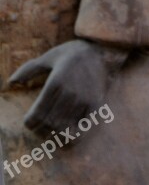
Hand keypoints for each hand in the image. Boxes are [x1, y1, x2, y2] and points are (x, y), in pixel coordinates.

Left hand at [9, 39, 128, 134]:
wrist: (102, 49)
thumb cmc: (72, 53)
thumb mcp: (49, 57)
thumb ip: (29, 69)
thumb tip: (11, 82)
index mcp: (55, 82)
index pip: (37, 114)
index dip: (30, 123)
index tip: (30, 122)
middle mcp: (69, 93)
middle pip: (49, 123)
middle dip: (41, 131)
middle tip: (40, 129)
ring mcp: (83, 99)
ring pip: (64, 127)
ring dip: (55, 134)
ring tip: (52, 132)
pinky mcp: (95, 104)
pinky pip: (83, 127)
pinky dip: (73, 136)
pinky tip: (68, 135)